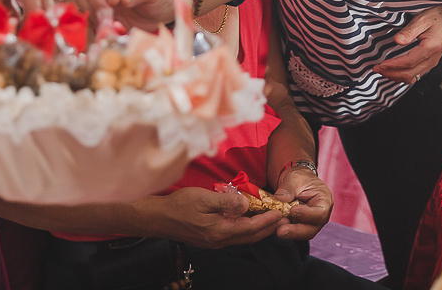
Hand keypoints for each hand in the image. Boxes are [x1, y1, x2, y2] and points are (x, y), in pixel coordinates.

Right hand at [148, 187, 282, 248]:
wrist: (158, 218)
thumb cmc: (179, 206)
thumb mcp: (204, 199)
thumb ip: (226, 202)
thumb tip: (246, 204)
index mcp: (220, 231)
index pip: (251, 228)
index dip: (268, 220)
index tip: (281, 212)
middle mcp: (220, 240)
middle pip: (251, 236)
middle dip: (268, 227)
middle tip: (283, 217)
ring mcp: (215, 241)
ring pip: (243, 237)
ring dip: (259, 228)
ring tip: (271, 218)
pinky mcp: (210, 239)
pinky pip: (235, 234)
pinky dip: (246, 228)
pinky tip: (249, 218)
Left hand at [273, 168, 331, 240]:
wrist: (295, 183)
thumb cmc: (300, 178)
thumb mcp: (295, 178)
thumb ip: (288, 188)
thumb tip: (280, 199)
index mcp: (324, 201)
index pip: (320, 212)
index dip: (307, 214)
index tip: (293, 211)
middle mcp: (319, 216)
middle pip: (311, 229)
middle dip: (296, 231)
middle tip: (281, 230)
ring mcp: (310, 223)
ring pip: (302, 233)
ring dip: (289, 233)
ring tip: (277, 230)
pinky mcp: (299, 226)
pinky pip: (294, 232)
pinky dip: (285, 230)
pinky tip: (275, 227)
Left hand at [372, 5, 441, 83]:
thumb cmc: (437, 17)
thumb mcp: (421, 20)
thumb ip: (409, 31)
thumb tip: (397, 40)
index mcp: (431, 47)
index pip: (409, 62)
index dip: (393, 65)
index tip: (381, 64)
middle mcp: (433, 58)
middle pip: (410, 74)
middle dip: (391, 73)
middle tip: (376, 68)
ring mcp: (432, 62)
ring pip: (412, 77)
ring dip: (396, 76)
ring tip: (382, 71)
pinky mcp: (429, 63)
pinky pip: (415, 75)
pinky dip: (402, 75)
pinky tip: (393, 71)